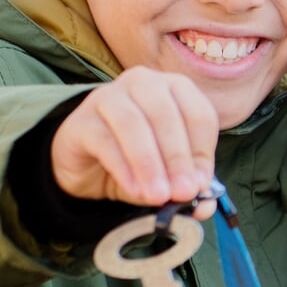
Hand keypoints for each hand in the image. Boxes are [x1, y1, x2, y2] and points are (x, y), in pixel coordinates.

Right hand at [52, 68, 217, 211]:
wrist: (85, 168)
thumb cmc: (134, 161)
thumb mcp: (166, 174)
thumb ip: (185, 184)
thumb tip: (204, 202)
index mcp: (173, 89)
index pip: (199, 113)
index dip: (202, 151)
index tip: (201, 184)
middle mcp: (141, 83)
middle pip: (166, 115)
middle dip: (178, 158)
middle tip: (184, 193)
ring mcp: (108, 97)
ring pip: (134, 124)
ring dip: (150, 163)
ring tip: (159, 196)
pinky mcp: (81, 120)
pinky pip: (105, 141)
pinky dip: (123, 168)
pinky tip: (134, 190)